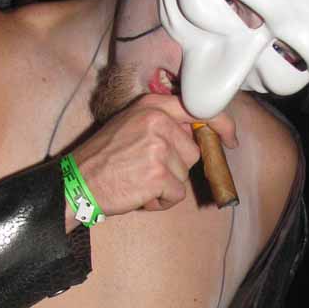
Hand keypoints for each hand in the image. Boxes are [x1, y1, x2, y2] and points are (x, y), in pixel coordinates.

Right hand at [68, 94, 236, 218]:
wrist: (77, 182)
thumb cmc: (103, 158)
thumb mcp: (131, 124)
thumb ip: (163, 124)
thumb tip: (198, 135)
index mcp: (152, 105)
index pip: (200, 110)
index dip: (221, 126)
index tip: (230, 140)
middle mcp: (158, 121)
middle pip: (193, 151)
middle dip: (175, 167)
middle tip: (144, 169)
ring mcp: (159, 147)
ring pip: (184, 175)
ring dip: (165, 186)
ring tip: (137, 181)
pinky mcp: (159, 175)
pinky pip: (176, 195)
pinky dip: (160, 202)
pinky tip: (138, 194)